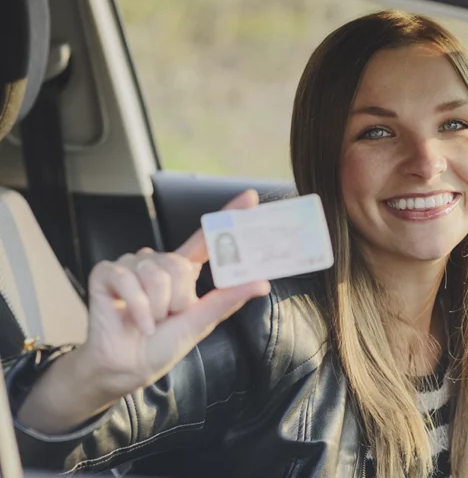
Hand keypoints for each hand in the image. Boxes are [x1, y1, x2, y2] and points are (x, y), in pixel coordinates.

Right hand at [81, 190, 269, 396]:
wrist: (128, 368)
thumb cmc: (162, 345)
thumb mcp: (201, 321)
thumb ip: (228, 299)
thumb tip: (262, 283)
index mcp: (182, 270)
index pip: (207, 238)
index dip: (228, 215)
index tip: (250, 197)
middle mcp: (158, 262)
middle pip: (179, 266)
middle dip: (178, 300)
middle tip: (169, 317)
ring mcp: (131, 265)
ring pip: (156, 275)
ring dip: (157, 308)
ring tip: (151, 321)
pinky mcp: (107, 273)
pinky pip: (128, 279)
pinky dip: (138, 308)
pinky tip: (138, 323)